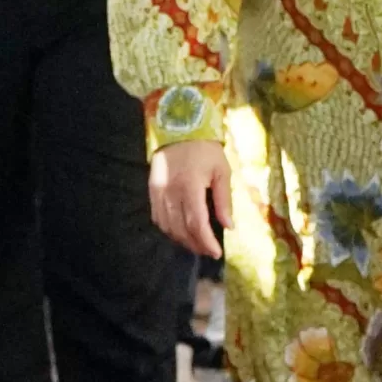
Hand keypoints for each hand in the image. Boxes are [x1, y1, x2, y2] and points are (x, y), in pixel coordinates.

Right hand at [150, 140, 232, 258]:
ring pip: (168, 227)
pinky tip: (181, 232)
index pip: (196, 223)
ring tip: (197, 244)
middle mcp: (170, 192)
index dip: (206, 241)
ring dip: (182, 240)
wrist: (180, 128)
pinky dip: (169, 230)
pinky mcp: (152, 191)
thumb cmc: (205, 149)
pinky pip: (158, 218)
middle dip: (196, 244)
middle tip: (209, 251)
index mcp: (190, 186)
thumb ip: (224, 200)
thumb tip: (229, 226)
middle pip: (181, 229)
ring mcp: (158, 192)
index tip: (217, 252)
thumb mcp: (222, 170)